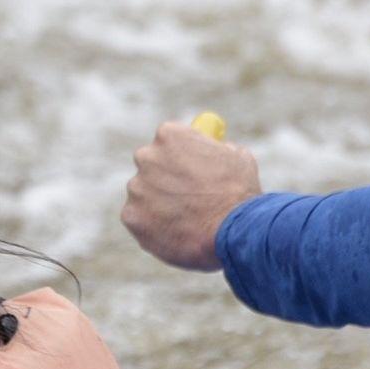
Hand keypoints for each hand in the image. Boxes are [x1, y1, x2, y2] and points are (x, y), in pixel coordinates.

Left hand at [122, 121, 262, 270]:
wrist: (233, 231)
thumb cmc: (239, 193)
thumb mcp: (237, 158)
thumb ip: (217, 150)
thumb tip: (213, 150)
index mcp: (169, 135)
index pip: (167, 139)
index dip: (180, 155)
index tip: (189, 167)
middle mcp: (146, 157)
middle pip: (150, 165)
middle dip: (164, 178)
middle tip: (185, 196)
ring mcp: (136, 188)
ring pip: (144, 195)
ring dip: (159, 204)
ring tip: (187, 220)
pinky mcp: (130, 216)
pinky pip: (139, 219)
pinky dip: (154, 227)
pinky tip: (176, 233)